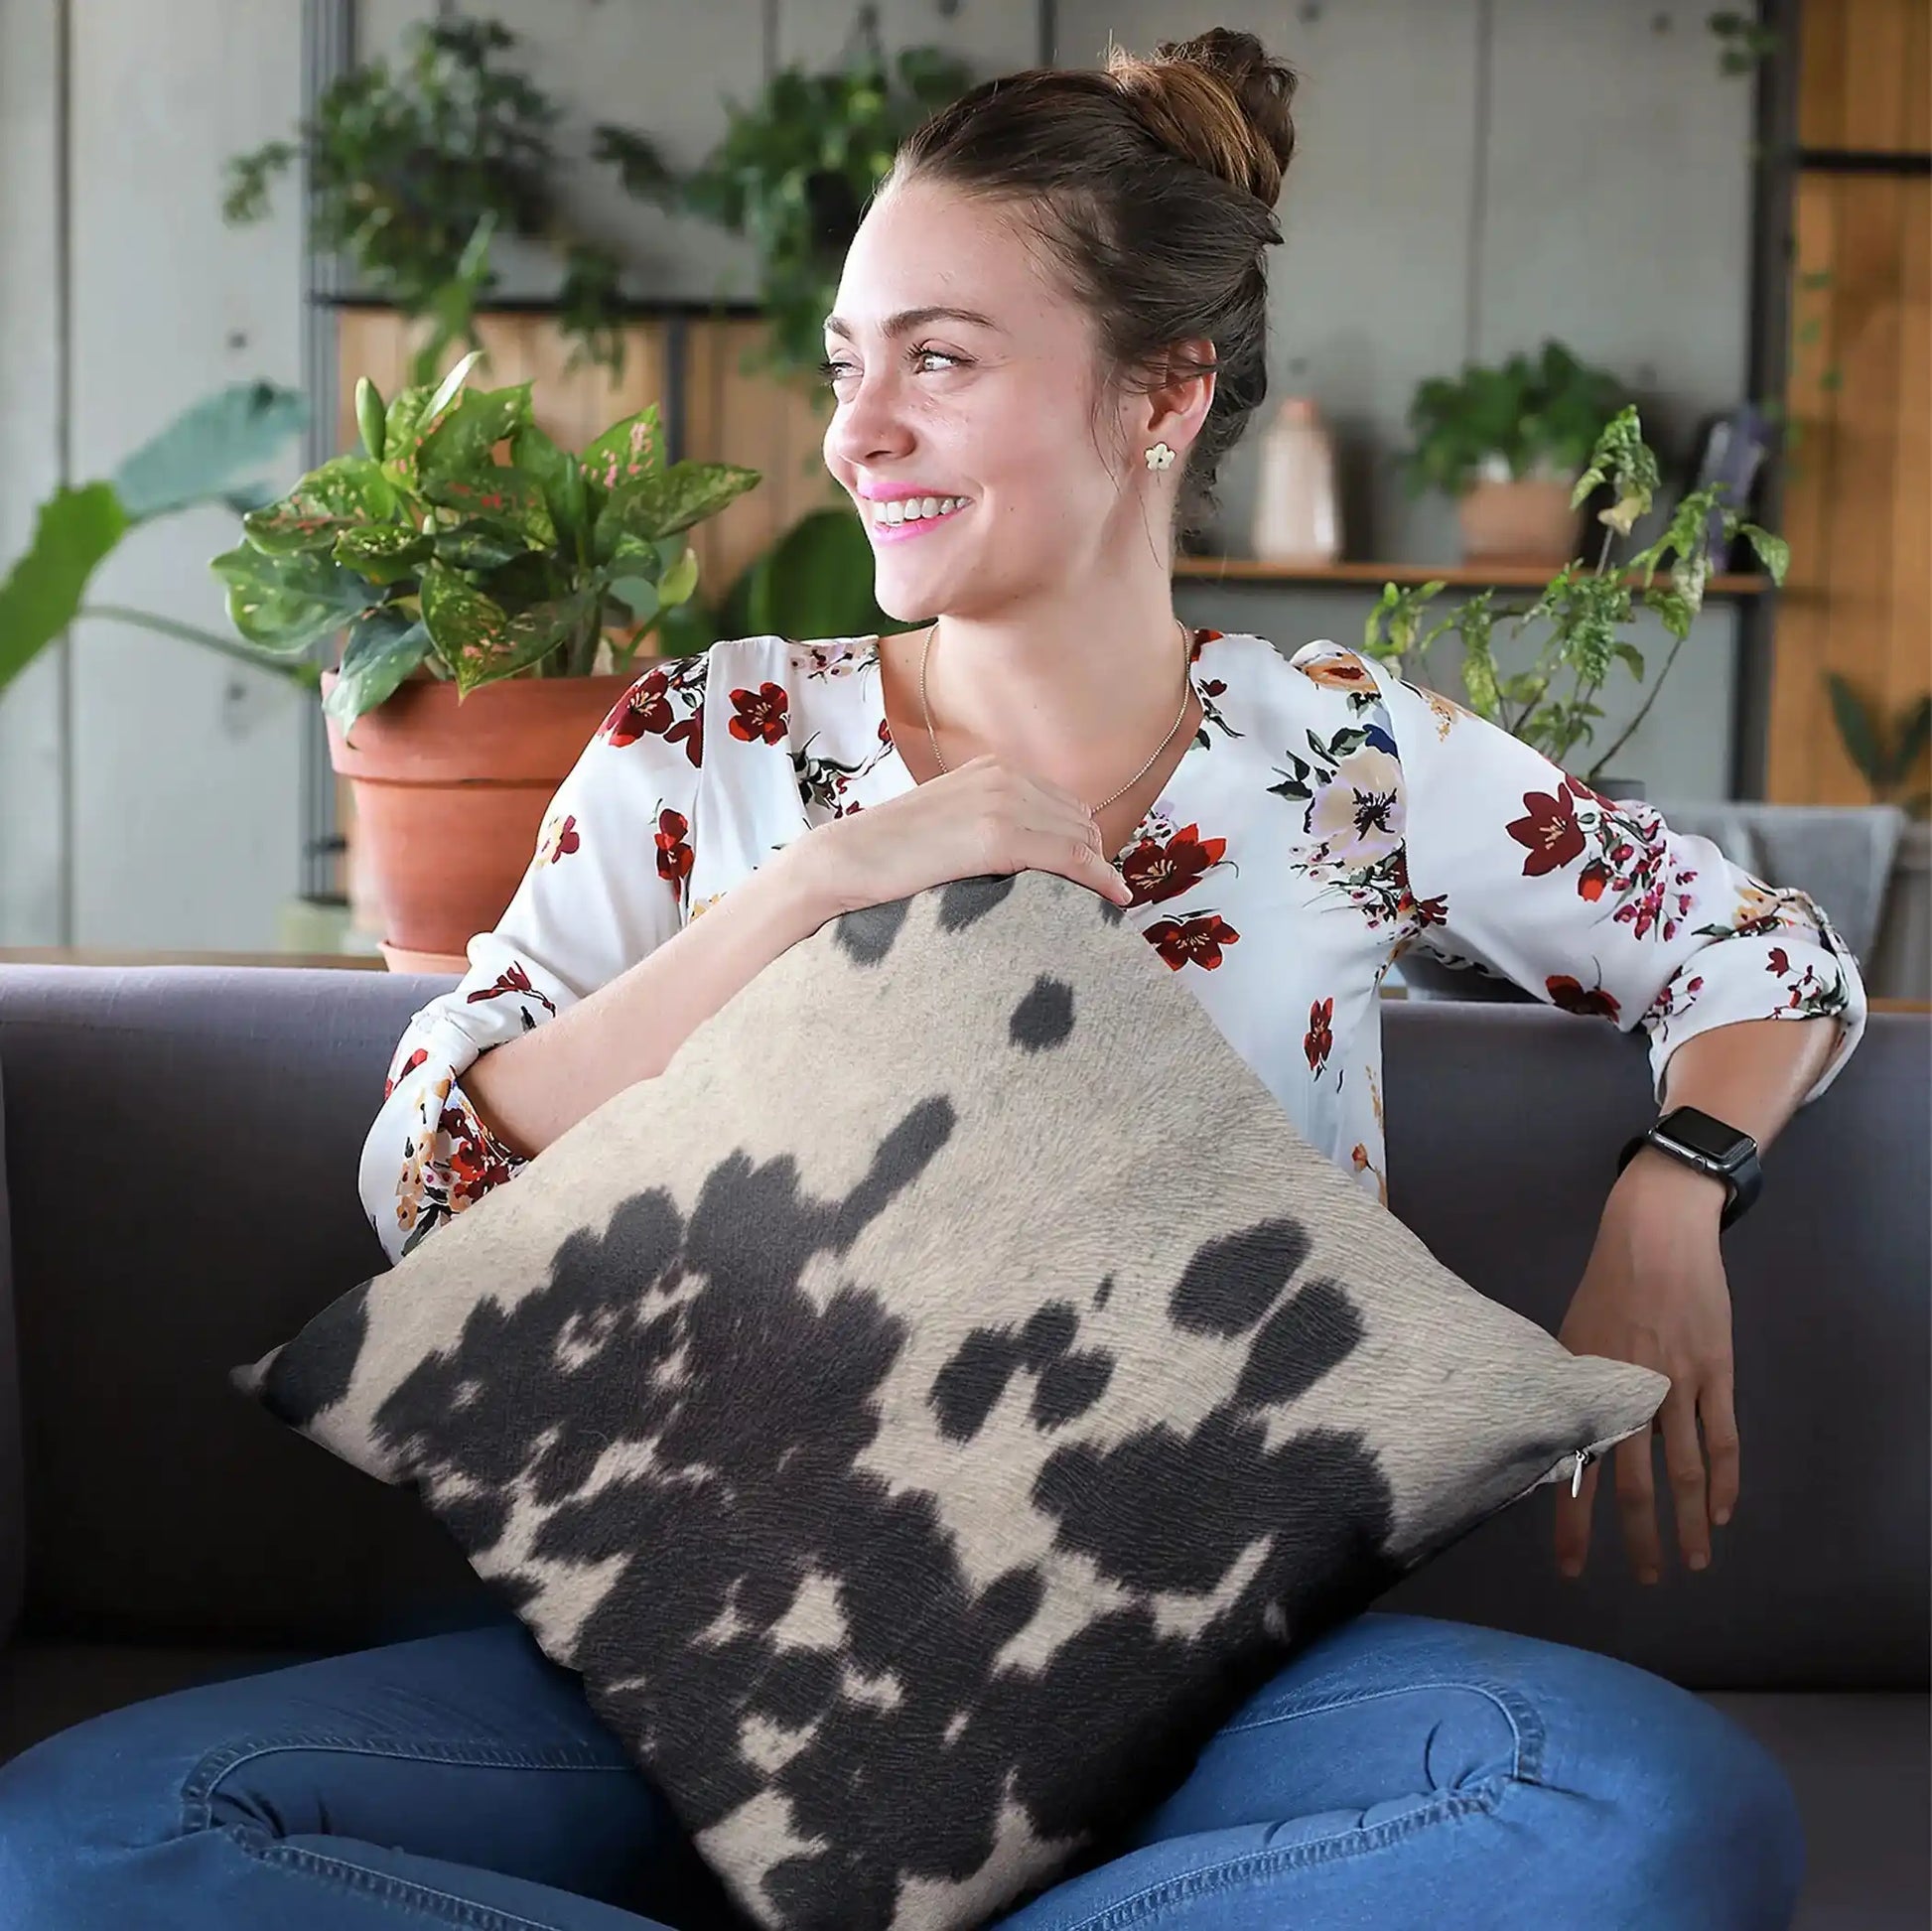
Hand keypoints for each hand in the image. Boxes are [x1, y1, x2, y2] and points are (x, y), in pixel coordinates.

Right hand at [790, 754, 1136, 918]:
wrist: (844, 861)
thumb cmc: (888, 857)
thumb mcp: (947, 824)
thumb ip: (985, 825)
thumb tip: (1024, 856)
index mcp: (992, 769)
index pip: (1063, 804)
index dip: (1082, 842)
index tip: (1094, 875)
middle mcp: (1004, 776)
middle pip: (1079, 820)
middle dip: (1093, 857)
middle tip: (1100, 896)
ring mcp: (1002, 802)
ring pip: (1081, 839)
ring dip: (1096, 872)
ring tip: (1104, 904)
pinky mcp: (997, 835)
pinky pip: (1071, 857)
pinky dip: (1099, 878)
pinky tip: (1113, 899)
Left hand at [1552, 1151, 1738, 1583]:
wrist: (1654, 1236)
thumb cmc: (1606, 1284)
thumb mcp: (1569, 1336)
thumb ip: (1571, 1388)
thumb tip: (1556, 1439)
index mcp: (1585, 1385)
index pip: (1576, 1469)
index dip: (1574, 1523)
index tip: (1572, 1569)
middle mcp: (1629, 1392)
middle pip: (1633, 1481)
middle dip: (1639, 1537)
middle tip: (1648, 1580)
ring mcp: (1678, 1384)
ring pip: (1685, 1470)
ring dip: (1691, 1522)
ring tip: (1693, 1562)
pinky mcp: (1715, 1373)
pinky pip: (1722, 1438)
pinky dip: (1724, 1480)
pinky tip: (1722, 1512)